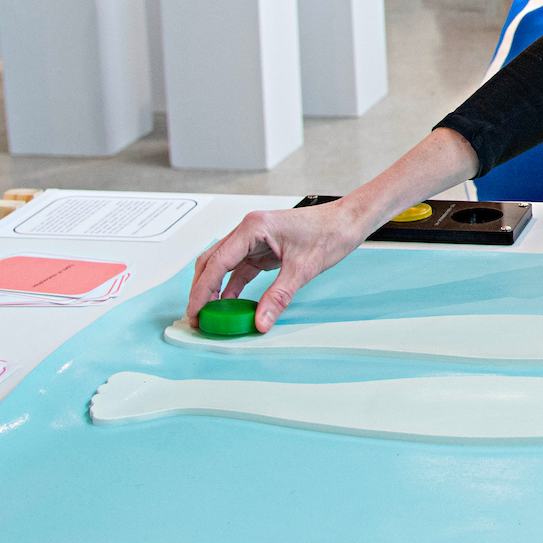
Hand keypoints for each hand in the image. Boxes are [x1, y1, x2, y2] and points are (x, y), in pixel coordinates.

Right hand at [187, 127, 477, 329]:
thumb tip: (260, 321)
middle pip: (212, 263)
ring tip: (211, 316)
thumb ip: (278, 296)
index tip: (194, 312)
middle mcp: (248, 231)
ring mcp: (254, 240)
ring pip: (223, 267)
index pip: (216, 262)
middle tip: (198, 318)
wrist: (348, 221)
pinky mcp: (263, 250)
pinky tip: (232, 306)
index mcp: (253, 227)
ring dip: (215, 290)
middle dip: (202, 291)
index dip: (201, 290)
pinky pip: (240, 271)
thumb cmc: (329, 232)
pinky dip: (233, 288)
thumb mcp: (303, 268)